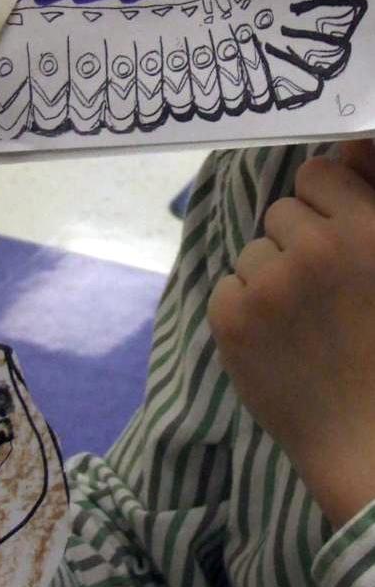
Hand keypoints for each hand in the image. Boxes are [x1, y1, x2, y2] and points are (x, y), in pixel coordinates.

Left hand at [208, 141, 374, 526]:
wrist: (370, 439)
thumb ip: (371, 202)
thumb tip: (345, 146)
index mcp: (370, 232)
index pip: (317, 174)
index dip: (325, 204)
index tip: (338, 237)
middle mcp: (317, 249)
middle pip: (281, 213)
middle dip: (298, 242)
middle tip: (327, 292)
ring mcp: (269, 285)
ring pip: (252, 253)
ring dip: (270, 278)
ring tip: (305, 322)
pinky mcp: (231, 320)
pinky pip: (226, 289)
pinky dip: (244, 310)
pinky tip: (278, 342)